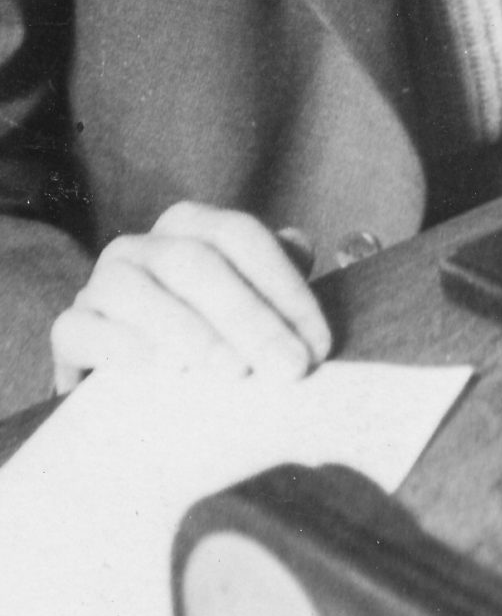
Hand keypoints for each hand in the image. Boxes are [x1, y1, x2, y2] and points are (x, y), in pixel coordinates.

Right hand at [50, 203, 332, 394]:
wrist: (124, 389)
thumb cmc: (201, 336)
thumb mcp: (241, 302)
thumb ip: (274, 274)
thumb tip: (303, 245)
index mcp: (190, 226)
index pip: (242, 237)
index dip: (285, 287)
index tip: (318, 345)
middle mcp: (143, 245)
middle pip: (197, 263)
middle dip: (250, 317)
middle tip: (287, 369)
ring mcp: (101, 282)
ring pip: (136, 290)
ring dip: (187, 328)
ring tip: (230, 370)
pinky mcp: (70, 328)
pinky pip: (82, 328)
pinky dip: (118, 346)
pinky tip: (156, 369)